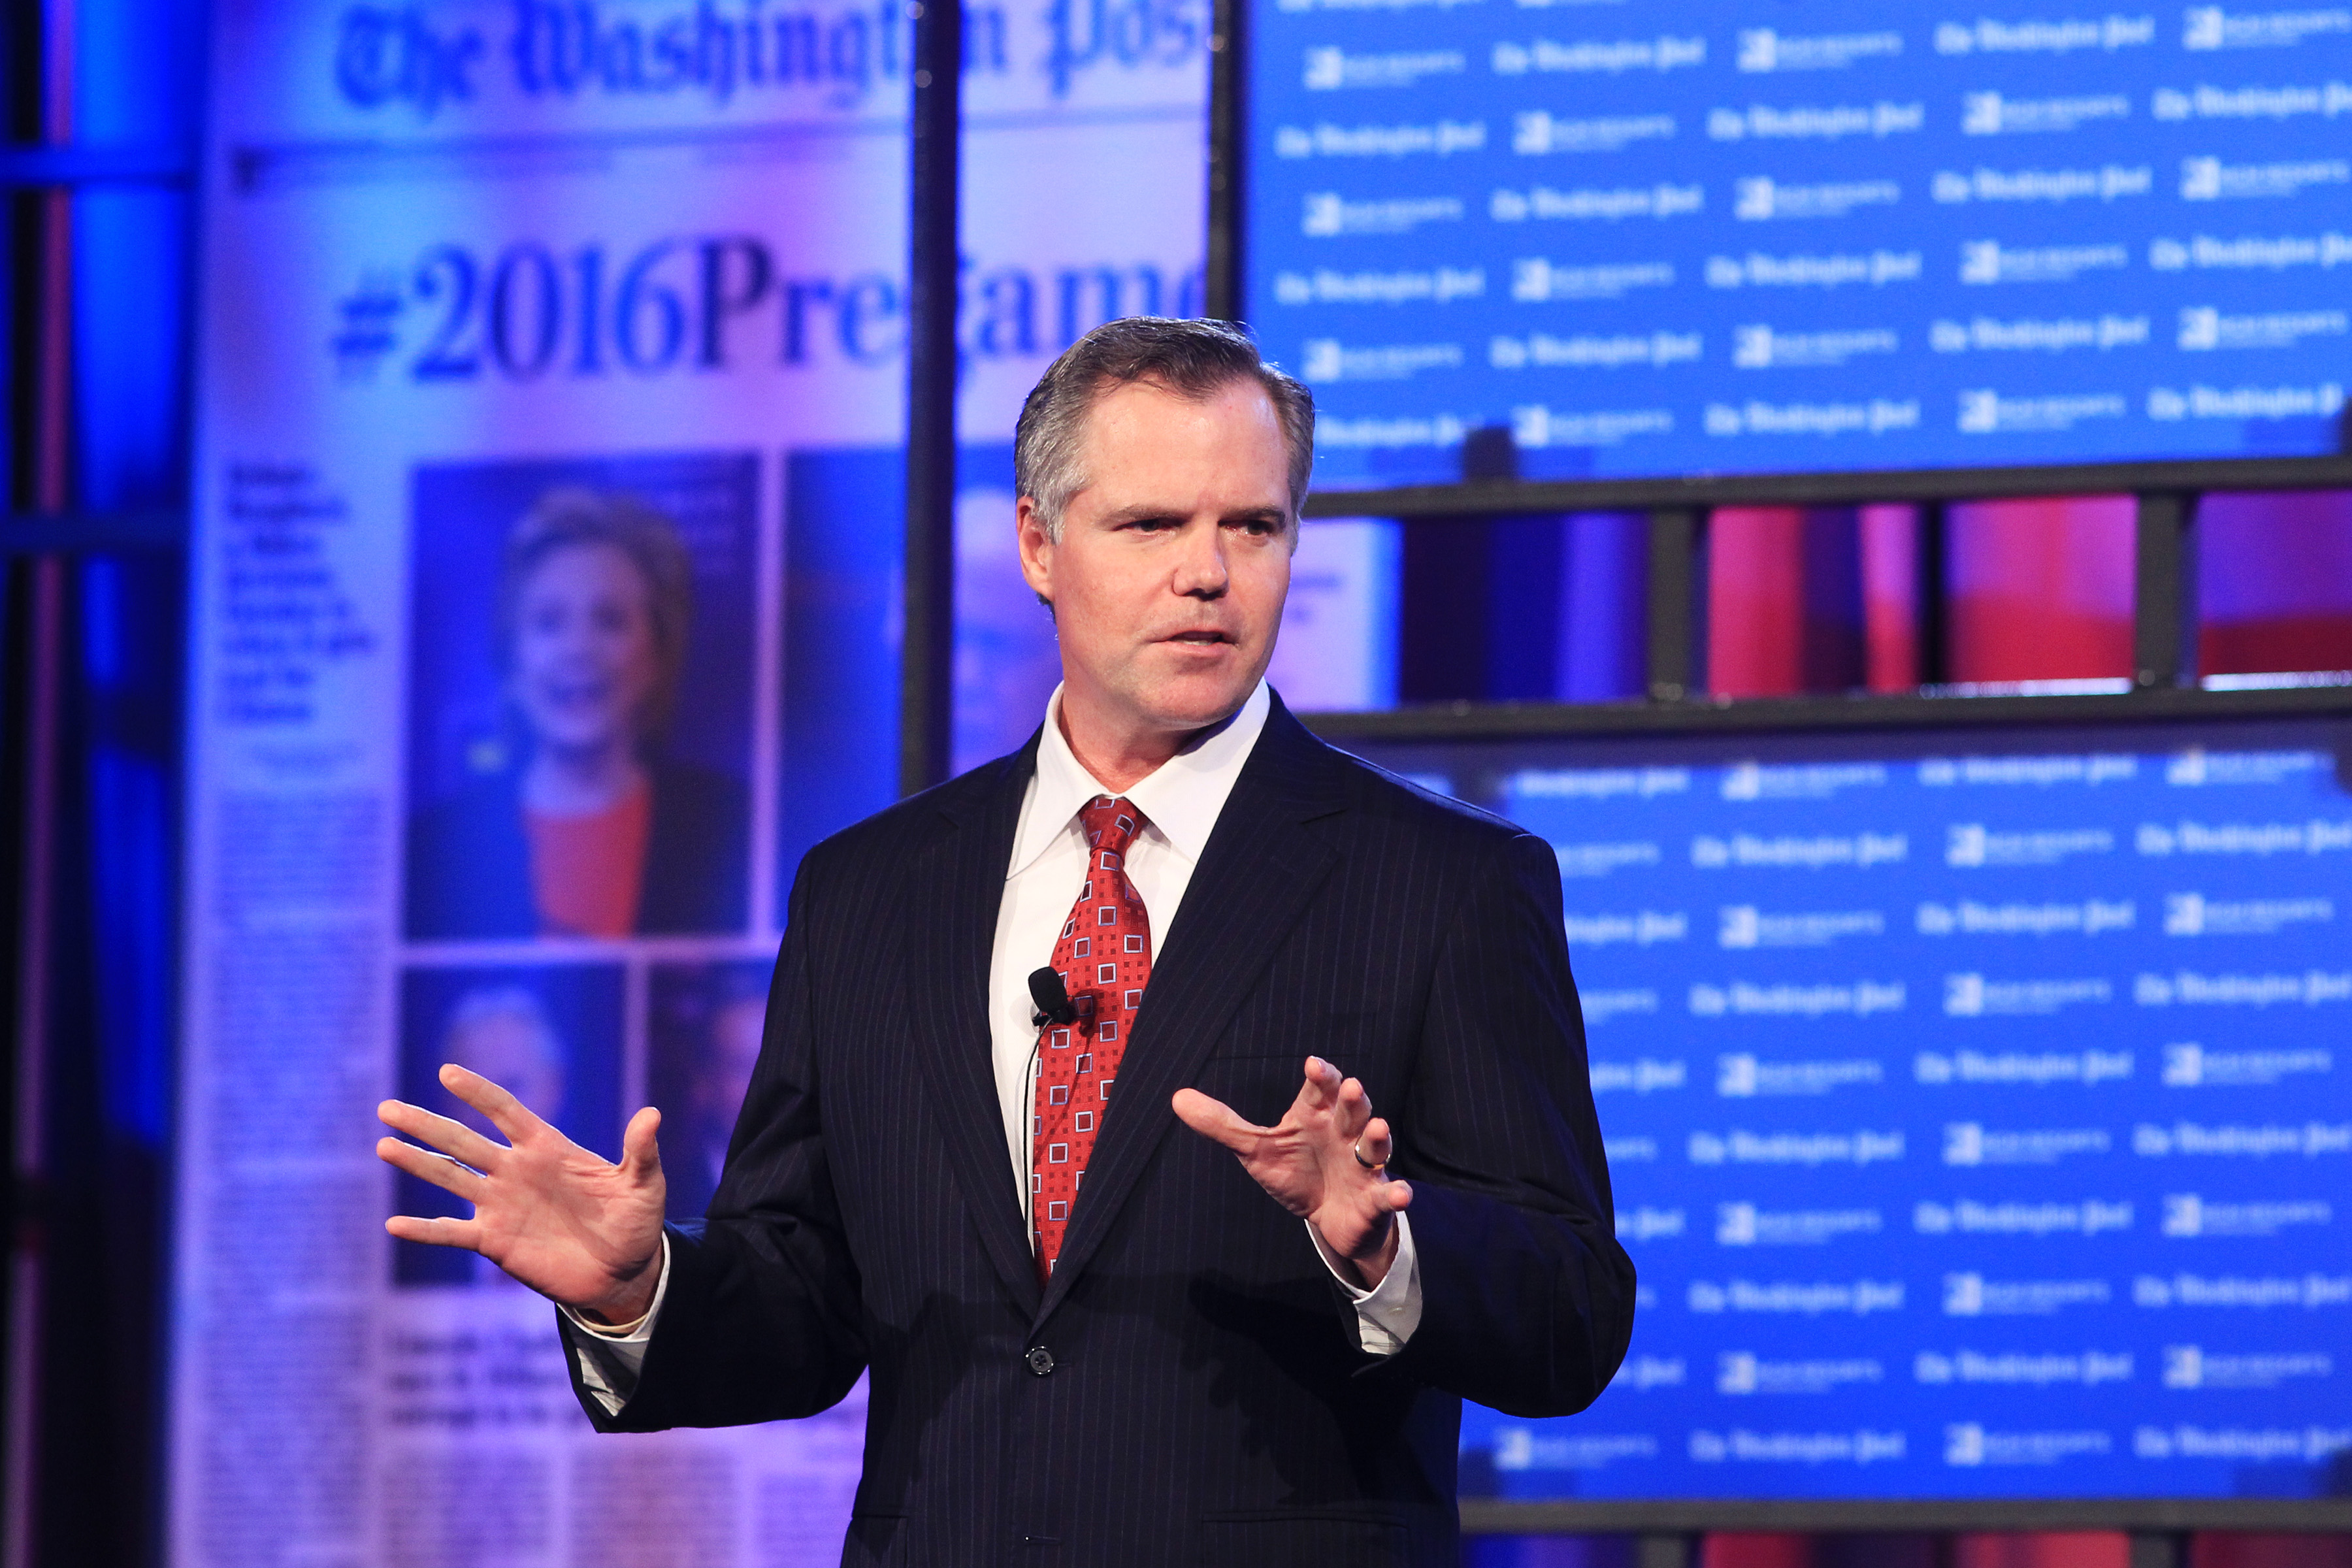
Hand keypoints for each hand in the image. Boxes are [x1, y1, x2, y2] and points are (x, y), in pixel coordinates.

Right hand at [377, 1064, 667, 1322]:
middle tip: (387, 1107)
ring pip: (450, 1177)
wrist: (622, 1271)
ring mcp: (501, 1205)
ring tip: (383, 1144)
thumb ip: (641, 1151)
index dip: (478, 1092)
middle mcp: (516, 1171)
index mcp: (547, 1148)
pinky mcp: (494, 1240)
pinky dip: (424, 1229)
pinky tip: (393, 1225)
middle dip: (426, 1123)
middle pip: (463, 1140)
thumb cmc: (634, 1222)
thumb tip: (652, 1115)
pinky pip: (452, 1233)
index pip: (506, 1112)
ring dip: (417, 1163)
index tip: (446, 1071)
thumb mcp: (644, 1184)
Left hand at [1172, 1056, 1411, 1287]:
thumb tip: (1177, 1098)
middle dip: (1353, 1099)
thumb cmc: (1297, 1172)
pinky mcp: (1375, 1197)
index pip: (1320, 1090)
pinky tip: (1400, 1194)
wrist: (1330, 1218)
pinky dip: (1397, 1194)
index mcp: (1316, 1116)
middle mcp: (1344, 1134)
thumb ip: (1222, 1125)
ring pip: (1375, 1145)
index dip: (1321, 1077)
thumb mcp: (1256, 1150)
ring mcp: (1363, 1165)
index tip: (1314, 1066)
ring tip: (1378, 1128)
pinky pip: (1388, 1193)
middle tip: (1351, 1087)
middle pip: (1352, 1110)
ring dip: (1378, 1137)